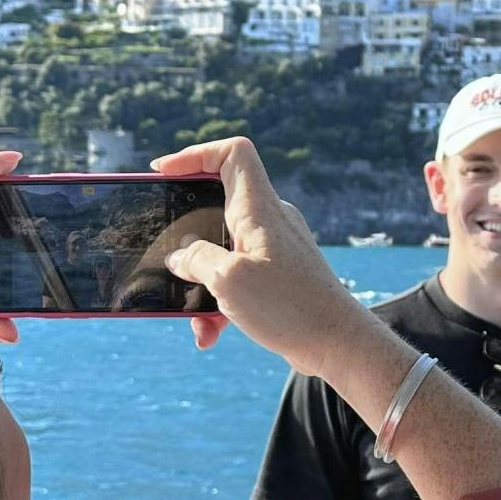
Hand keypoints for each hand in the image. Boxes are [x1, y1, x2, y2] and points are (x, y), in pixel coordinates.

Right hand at [153, 136, 367, 372]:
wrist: (338, 345)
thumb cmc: (290, 307)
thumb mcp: (228, 280)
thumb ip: (196, 260)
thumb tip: (180, 258)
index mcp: (258, 210)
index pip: (233, 155)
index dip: (195, 154)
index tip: (164, 172)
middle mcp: (269, 223)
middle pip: (217, 206)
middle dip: (184, 235)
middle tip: (161, 252)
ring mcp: (274, 250)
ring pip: (222, 254)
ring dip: (201, 283)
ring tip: (193, 319)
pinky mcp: (278, 278)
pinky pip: (237, 281)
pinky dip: (220, 304)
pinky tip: (209, 334)